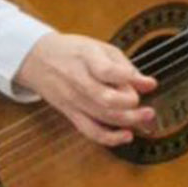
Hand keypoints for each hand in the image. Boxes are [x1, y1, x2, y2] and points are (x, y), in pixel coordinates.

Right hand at [13, 32, 157, 146]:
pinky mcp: (70, 113)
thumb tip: (149, 85)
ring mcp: (73, 99)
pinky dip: (109, 138)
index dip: (129, 79)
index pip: (107, 71)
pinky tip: (126, 135)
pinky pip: (90, 131)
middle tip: (149, 108)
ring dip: (128, 122)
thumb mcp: (100, 48)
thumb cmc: (74, 51)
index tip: (149, 83)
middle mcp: (78, 80)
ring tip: (146, 119)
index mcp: (87, 57)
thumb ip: (125, 67)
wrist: (38, 59)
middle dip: (131, 106)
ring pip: (101, 117)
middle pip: (106, 99)